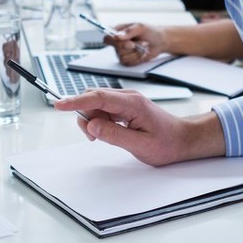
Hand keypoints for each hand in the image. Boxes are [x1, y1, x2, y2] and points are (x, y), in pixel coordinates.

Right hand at [55, 89, 225, 166]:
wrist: (183, 139)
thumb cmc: (167, 143)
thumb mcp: (140, 145)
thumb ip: (114, 135)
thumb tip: (91, 126)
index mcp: (133, 103)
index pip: (98, 97)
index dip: (76, 101)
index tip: (59, 104)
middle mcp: (128, 97)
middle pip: (94, 98)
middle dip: (85, 115)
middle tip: (92, 137)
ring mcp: (126, 100)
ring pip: (97, 104)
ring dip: (93, 120)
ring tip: (103, 137)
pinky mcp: (125, 106)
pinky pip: (104, 108)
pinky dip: (100, 120)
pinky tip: (109, 132)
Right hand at [106, 23, 164, 64]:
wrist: (160, 42)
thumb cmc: (150, 32)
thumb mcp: (141, 27)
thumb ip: (129, 31)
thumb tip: (117, 36)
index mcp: (119, 32)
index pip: (107, 37)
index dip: (111, 40)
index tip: (119, 39)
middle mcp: (119, 43)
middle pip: (117, 48)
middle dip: (129, 46)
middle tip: (136, 43)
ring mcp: (122, 52)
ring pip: (123, 57)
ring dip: (136, 52)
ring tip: (142, 46)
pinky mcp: (128, 60)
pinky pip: (129, 63)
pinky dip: (137, 58)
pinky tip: (142, 53)